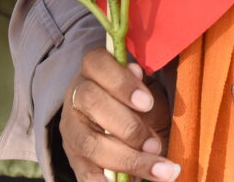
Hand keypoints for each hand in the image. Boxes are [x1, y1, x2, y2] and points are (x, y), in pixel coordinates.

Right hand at [59, 48, 176, 180]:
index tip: (147, 103)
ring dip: (129, 160)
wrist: (114, 125)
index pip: (96, 63)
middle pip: (91, 103)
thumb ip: (141, 85)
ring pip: (90, 143)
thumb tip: (138, 73)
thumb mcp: (142, 89)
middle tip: (155, 144)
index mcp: (92, 71)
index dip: (121, 82)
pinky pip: (86, 175)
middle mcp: (76, 98)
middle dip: (128, 126)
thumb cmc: (134, 102)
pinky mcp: (75, 160)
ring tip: (160, 171)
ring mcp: (72, 131)